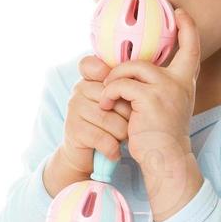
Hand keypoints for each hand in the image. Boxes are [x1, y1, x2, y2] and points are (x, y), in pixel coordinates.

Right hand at [55, 55, 133, 177]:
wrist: (86, 155)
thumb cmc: (108, 124)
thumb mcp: (116, 101)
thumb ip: (124, 84)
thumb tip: (146, 72)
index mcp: (90, 78)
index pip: (96, 66)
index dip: (114, 80)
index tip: (125, 96)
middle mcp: (79, 89)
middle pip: (116, 98)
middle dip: (129, 116)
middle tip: (129, 126)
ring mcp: (74, 109)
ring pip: (112, 121)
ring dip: (122, 135)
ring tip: (121, 139)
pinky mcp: (74, 129)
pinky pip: (103, 138)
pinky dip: (113, 149)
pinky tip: (114, 152)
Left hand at [96, 8, 201, 170]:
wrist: (165, 158)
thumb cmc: (159, 134)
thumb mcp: (163, 105)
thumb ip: (154, 85)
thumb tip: (125, 68)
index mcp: (185, 82)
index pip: (192, 48)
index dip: (187, 27)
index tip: (180, 13)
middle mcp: (180, 82)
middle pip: (146, 58)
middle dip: (122, 66)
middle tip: (108, 79)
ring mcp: (166, 89)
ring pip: (130, 68)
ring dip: (112, 80)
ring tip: (106, 96)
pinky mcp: (150, 99)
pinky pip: (121, 84)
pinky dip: (108, 93)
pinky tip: (105, 104)